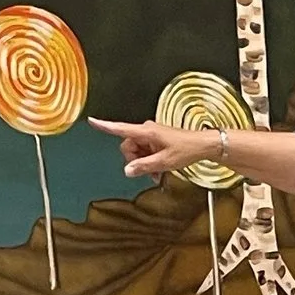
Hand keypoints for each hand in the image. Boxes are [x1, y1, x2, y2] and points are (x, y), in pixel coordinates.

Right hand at [95, 117, 210, 182]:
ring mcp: (151, 135)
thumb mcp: (164, 162)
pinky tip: (158, 171)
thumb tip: (127, 170)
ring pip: (137, 152)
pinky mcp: (155, 140)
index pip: (120, 129)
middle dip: (135, 161)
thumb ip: (144, 166)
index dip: (105, 126)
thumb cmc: (186, 149)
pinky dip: (149, 162)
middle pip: (128, 146)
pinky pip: (145, 152)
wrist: (202, 146)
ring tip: (157, 173)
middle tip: (149, 171)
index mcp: (146, 132)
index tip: (92, 121)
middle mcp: (146, 131)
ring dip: (143, 164)